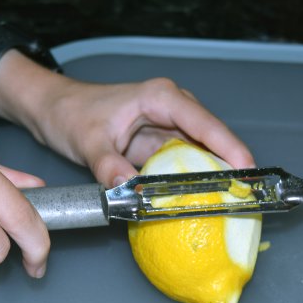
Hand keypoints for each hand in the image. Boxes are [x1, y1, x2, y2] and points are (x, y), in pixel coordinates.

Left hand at [35, 77, 256, 186]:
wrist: (55, 110)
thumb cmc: (71, 113)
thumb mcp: (87, 140)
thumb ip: (107, 166)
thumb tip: (127, 192)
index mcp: (161, 98)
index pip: (204, 123)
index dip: (229, 147)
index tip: (247, 171)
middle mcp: (172, 110)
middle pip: (211, 139)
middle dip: (230, 166)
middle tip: (245, 197)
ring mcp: (169, 129)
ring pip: (201, 154)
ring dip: (214, 178)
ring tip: (232, 204)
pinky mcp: (161, 146)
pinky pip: (184, 165)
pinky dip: (192, 183)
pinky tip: (201, 203)